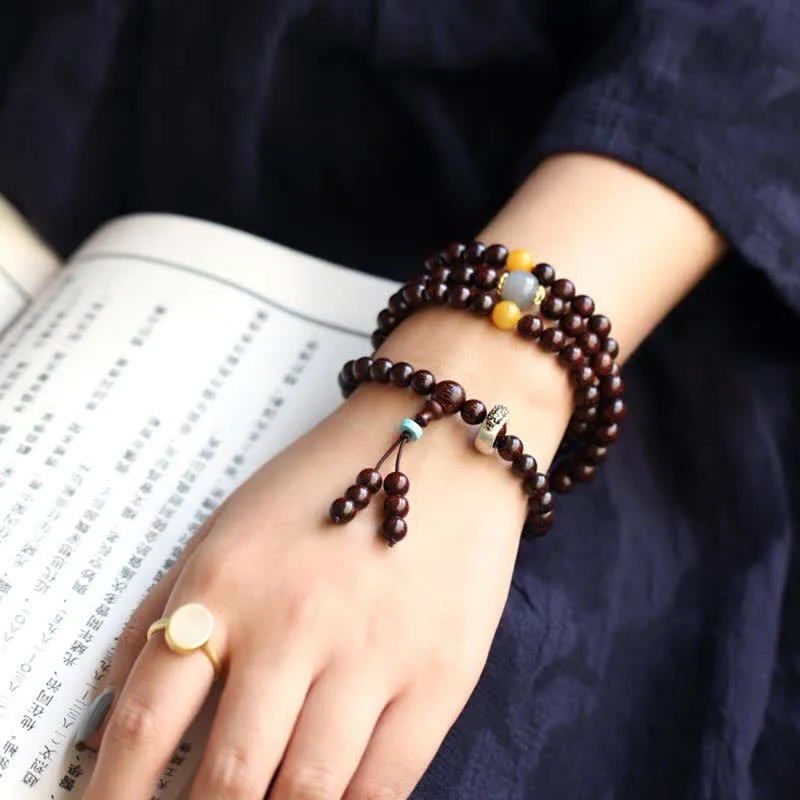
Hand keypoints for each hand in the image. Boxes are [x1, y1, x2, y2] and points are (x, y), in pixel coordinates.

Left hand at [78, 371, 566, 799]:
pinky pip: (383, 785)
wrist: (443, 445)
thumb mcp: (228, 527)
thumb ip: (163, 611)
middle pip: (225, 778)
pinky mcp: (439, 676)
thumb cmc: (326, 485)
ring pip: (305, 795)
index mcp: (225, 584)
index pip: (146, 721)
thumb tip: (110, 708)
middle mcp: (293, 625)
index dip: (113, 794)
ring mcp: (372, 655)